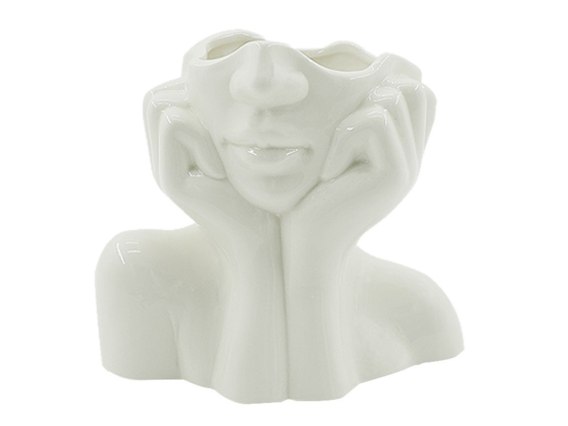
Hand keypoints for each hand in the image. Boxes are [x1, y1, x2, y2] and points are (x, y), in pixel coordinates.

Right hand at [144, 80, 275, 253]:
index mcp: (176, 148)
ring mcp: (161, 168)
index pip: (165, 93)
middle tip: (224, 138)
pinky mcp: (169, 180)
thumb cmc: (262, 193)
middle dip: (194, 103)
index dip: (195, 95)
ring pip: (161, 104)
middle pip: (155, 96)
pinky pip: (175, 124)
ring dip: (199, 119)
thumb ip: (225, 120)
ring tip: (222, 155)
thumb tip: (226, 80)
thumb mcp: (244, 148)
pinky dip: (203, 138)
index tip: (228, 132)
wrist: (260, 241)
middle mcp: (162, 156)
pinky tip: (221, 171)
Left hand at [282, 73, 435, 250]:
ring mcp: (409, 166)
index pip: (419, 93)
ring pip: (393, 99)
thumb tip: (360, 83)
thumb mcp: (332, 154)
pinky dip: (342, 140)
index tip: (345, 121)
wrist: (306, 248)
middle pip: (413, 88)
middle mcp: (413, 158)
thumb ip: (354, 125)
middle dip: (369, 97)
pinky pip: (373, 123)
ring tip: (332, 159)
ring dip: (350, 120)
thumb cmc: (307, 199)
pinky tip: (328, 173)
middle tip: (339, 138)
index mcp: (402, 151)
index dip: (385, 88)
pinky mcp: (394, 175)